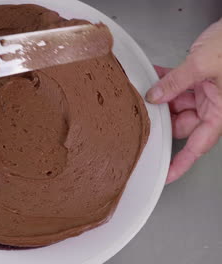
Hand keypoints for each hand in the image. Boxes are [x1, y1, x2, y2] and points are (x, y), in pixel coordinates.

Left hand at [146, 19, 221, 183]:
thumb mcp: (202, 65)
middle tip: (143, 116)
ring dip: (159, 97)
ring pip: (175, 105)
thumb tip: (154, 97)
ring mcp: (204, 92)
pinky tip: (151, 75)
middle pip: (181, 124)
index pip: (198, 145)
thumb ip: (176, 83)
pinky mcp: (197, 79)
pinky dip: (163, 81)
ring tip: (145, 90)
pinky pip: (176, 85)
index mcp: (220, 111)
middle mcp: (212, 105)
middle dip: (162, 120)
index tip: (165, 175)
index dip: (181, 162)